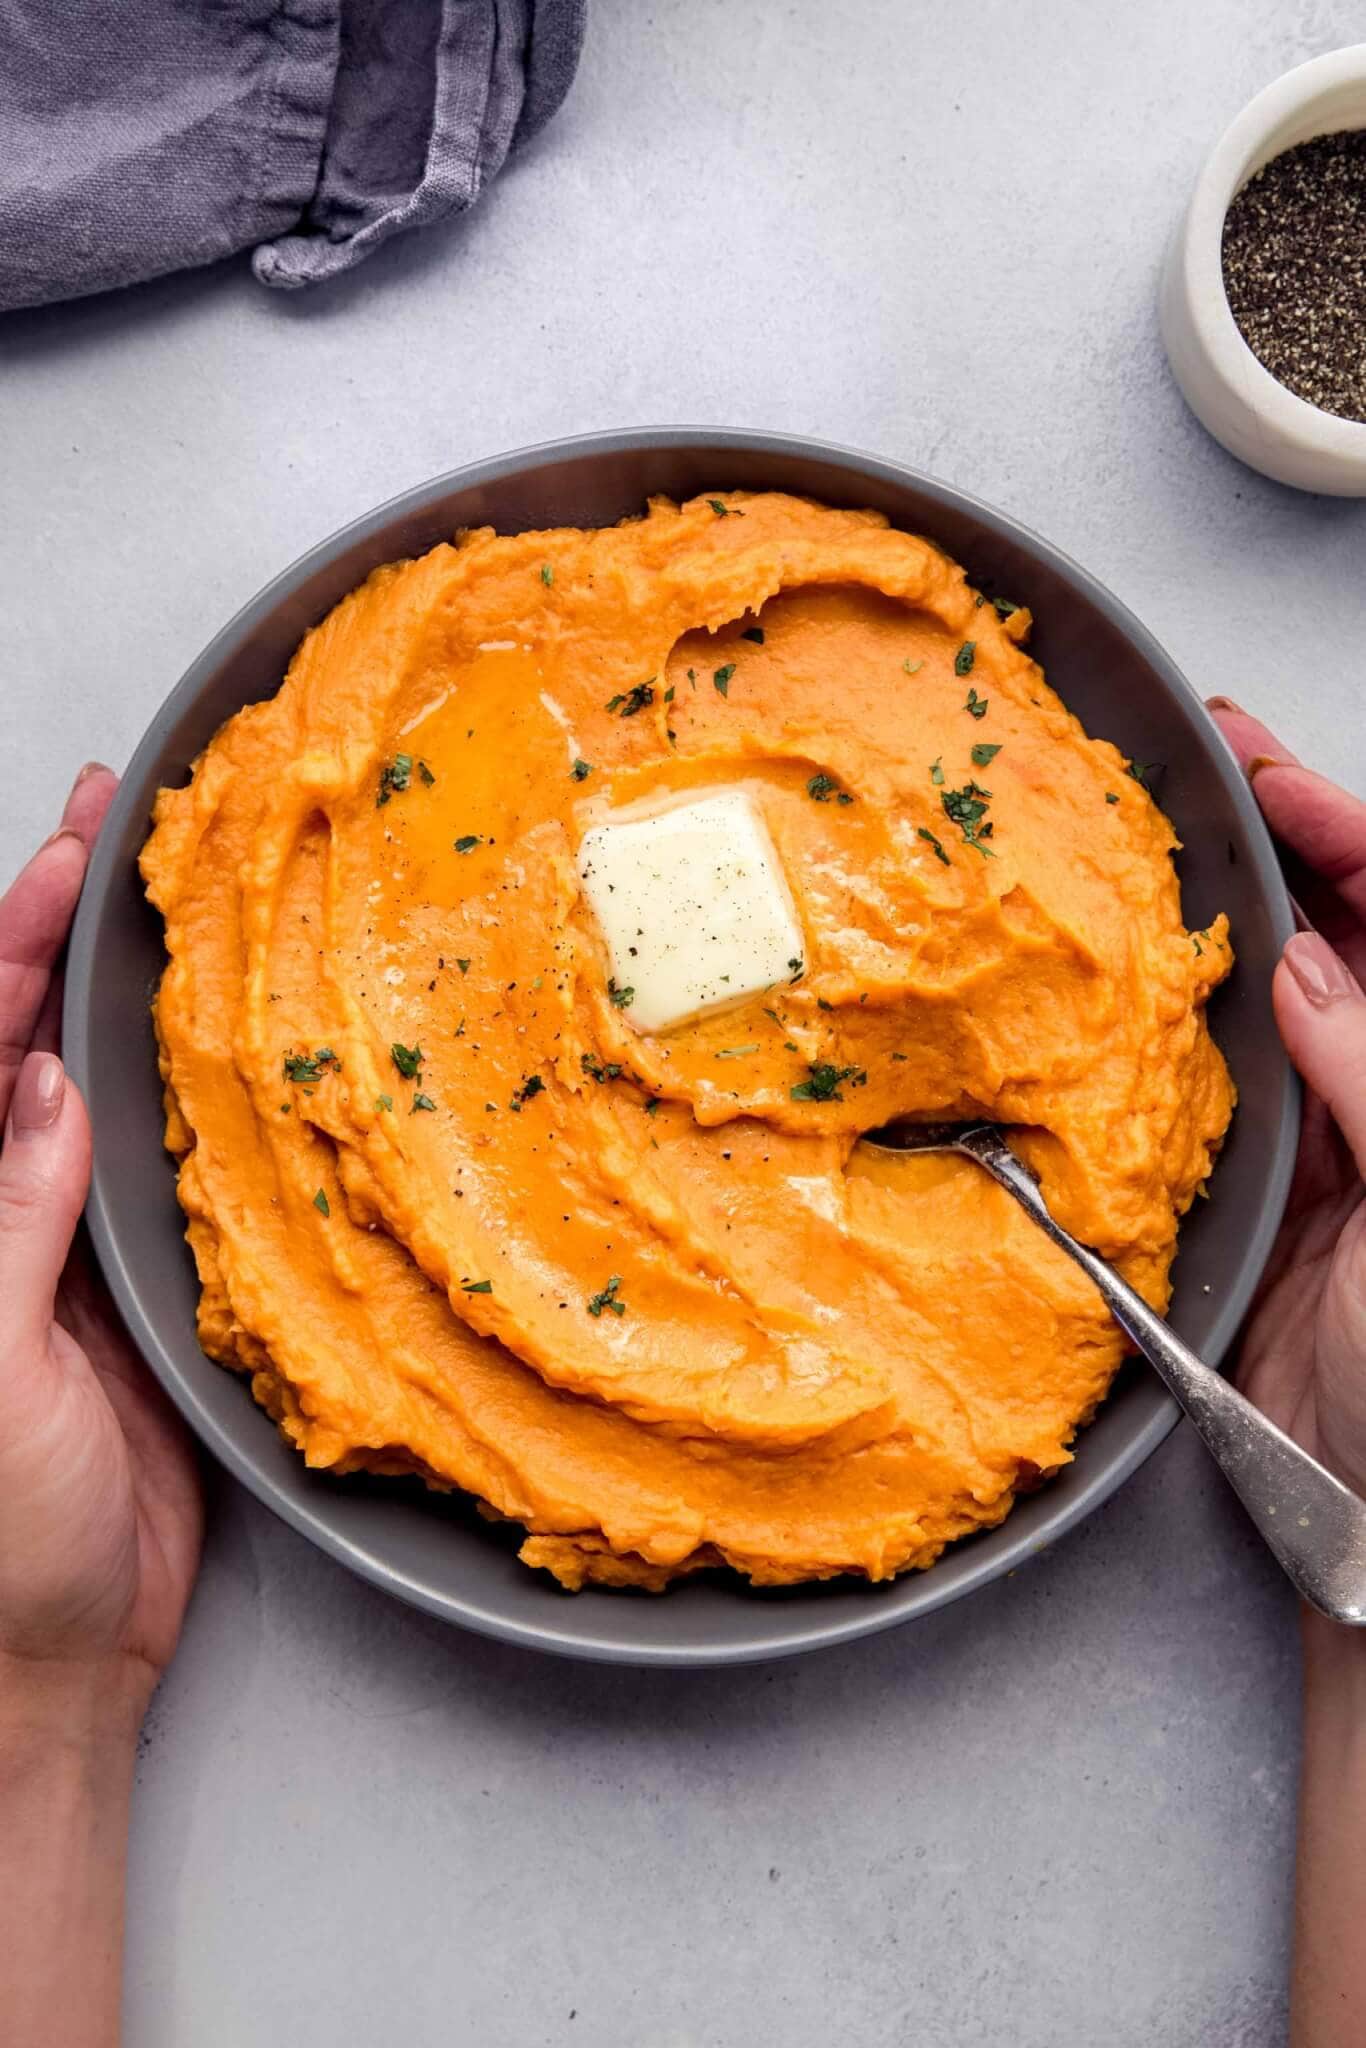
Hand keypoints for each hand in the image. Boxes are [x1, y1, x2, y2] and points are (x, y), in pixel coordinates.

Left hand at [0, 768, 202, 1712]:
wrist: (64, 1652)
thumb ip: (3, 1228)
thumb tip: (38, 1089)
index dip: (6, 944)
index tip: (64, 859)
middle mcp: (2, 1204)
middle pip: (23, 1038)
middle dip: (58, 924)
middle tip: (116, 820)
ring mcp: (75, 1238)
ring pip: (102, 1086)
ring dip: (125, 991)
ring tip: (171, 892)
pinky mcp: (149, 1285)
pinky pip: (176, 1171)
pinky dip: (195, 1099)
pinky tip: (228, 1040)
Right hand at [1209, 703, 1365, 1502]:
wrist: (1365, 1517)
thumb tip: (1307, 968)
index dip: (1342, 834)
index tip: (1268, 774)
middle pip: (1333, 938)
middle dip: (1270, 849)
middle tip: (1195, 770)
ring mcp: (1317, 1141)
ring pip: (1257, 1001)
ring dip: (1207, 926)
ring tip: (1148, 847)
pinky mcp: (1245, 1199)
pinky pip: (1198, 1094)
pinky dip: (1160, 1034)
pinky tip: (1122, 986)